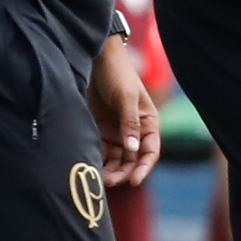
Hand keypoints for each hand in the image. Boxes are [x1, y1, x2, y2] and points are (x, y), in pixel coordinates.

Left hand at [91, 35, 159, 184]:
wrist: (98, 60)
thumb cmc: (118, 74)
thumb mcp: (126, 97)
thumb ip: (130, 123)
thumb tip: (133, 149)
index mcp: (148, 123)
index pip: (150, 151)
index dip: (143, 167)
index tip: (134, 181)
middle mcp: (134, 130)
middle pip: (132, 159)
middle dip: (124, 172)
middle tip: (110, 181)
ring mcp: (118, 131)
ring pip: (117, 159)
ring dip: (111, 169)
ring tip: (100, 178)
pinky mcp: (101, 130)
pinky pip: (102, 151)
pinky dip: (99, 160)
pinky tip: (91, 165)